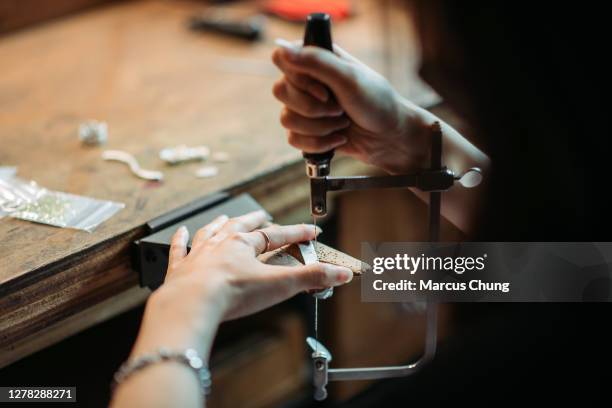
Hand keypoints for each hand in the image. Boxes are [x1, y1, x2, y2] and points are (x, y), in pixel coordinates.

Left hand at [133, 211, 351, 357]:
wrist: (191, 303)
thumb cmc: (231, 292)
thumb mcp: (279, 285)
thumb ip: (311, 278)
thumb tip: (340, 273)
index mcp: (244, 243)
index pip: (277, 234)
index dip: (296, 233)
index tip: (310, 232)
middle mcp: (220, 243)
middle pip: (241, 226)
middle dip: (256, 221)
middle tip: (264, 217)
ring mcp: (198, 254)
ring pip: (210, 232)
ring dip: (220, 224)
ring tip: (225, 218)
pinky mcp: (179, 269)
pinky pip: (179, 249)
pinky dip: (179, 240)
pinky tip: (180, 233)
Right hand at [272, 41, 432, 173]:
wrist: (392, 139)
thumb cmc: (377, 103)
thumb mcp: (349, 78)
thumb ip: (317, 62)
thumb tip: (283, 49)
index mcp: (318, 60)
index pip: (282, 59)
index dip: (298, 78)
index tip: (324, 90)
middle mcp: (309, 82)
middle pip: (280, 91)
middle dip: (312, 108)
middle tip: (339, 109)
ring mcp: (307, 107)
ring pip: (286, 119)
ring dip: (319, 127)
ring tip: (343, 123)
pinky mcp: (309, 131)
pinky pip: (293, 139)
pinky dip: (318, 143)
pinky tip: (339, 138)